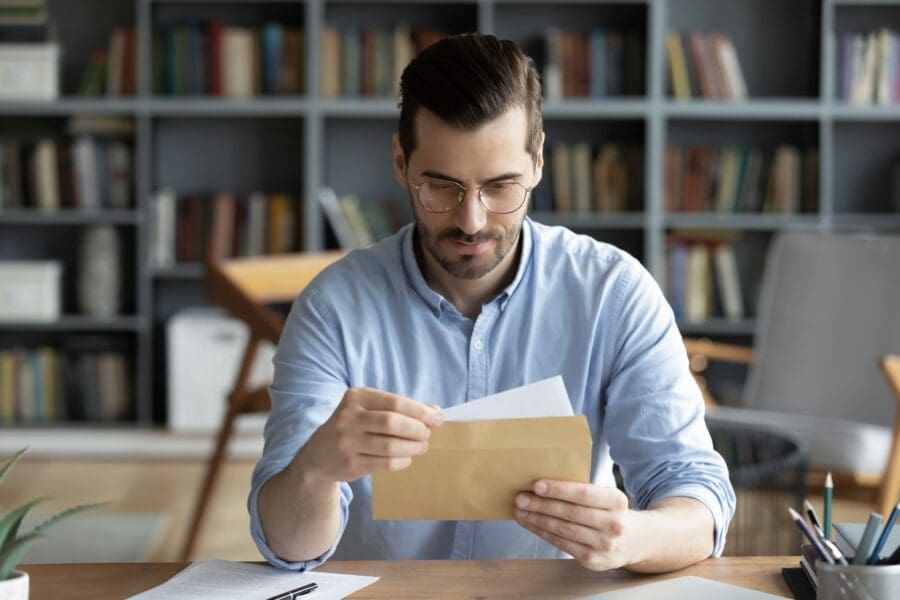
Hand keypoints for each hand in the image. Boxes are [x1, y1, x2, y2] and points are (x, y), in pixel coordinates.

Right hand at [297, 387, 442, 482]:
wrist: (318, 456)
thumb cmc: (353, 427)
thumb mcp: (368, 410)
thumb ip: (399, 408)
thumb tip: (435, 410)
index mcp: (356, 397)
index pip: (395, 402)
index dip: (420, 411)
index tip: (437, 418)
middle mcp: (348, 417)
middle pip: (392, 422)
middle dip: (417, 429)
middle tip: (428, 434)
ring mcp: (347, 442)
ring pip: (390, 446)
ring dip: (413, 447)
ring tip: (422, 447)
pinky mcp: (350, 464)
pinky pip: (384, 463)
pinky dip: (402, 460)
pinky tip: (407, 458)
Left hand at [514, 480, 636, 570]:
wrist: (633, 541)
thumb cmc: (610, 512)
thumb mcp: (606, 497)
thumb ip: (582, 492)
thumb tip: (542, 486)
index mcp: (616, 500)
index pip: (583, 494)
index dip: (559, 490)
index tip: (537, 485)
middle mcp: (613, 524)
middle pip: (570, 513)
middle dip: (542, 505)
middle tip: (521, 498)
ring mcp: (604, 545)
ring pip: (563, 530)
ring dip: (538, 520)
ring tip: (521, 511)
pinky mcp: (593, 560)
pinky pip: (562, 544)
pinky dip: (543, 533)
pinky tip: (531, 524)